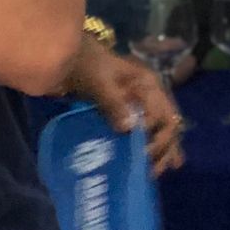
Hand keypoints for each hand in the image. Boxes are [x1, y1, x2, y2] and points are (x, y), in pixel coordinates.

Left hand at [63, 39, 185, 176]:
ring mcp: (137, 105)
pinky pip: (142, 131)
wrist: (63, 58)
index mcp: (149, 86)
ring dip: (160, 151)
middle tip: (153, 171)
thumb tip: (130, 129)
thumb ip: (114, 104)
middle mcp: (149, 96)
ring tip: (155, 172)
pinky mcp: (123, 113)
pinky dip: (148, 146)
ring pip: (158, 130)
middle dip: (164, 149)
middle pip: (166, 125)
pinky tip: (149, 162)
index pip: (164, 115)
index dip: (159, 136)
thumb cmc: (85, 66)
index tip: (144, 154)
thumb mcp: (100, 83)